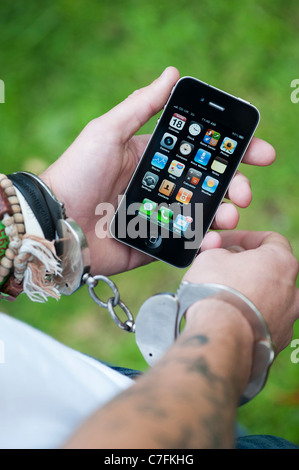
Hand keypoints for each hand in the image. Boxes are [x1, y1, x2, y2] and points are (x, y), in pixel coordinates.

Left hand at [40, 67, 275, 274]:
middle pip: (209, 186)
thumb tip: (172, 73)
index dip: (231, 152)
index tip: (259, 152)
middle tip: (245, 190)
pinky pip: (185, 243)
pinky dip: (203, 243)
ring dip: (225, 214)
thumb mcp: (109, 131)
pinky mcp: (154, 243)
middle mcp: (161, 188)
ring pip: (203, 215)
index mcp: (154, 160)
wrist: (55, 221)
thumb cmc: (78, 171)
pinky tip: (212, 239)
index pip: (200, 154)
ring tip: (231, 215)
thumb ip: (142, 105)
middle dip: (235, 186)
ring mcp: (159, 217)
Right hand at [184, 231, 298, 352]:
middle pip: (270, 270)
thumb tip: (226, 256)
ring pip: (269, 299)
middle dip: (246, 267)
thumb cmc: (216, 290)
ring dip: (249, 294)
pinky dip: (249, 318)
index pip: (271, 239)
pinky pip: (263, 322)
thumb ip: (223, 252)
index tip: (226, 242)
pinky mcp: (278, 341)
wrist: (220, 338)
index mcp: (281, 261)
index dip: (245, 237)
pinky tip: (228, 319)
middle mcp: (292, 290)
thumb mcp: (211, 256)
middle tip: (221, 269)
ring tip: (222, 297)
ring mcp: (288, 319)